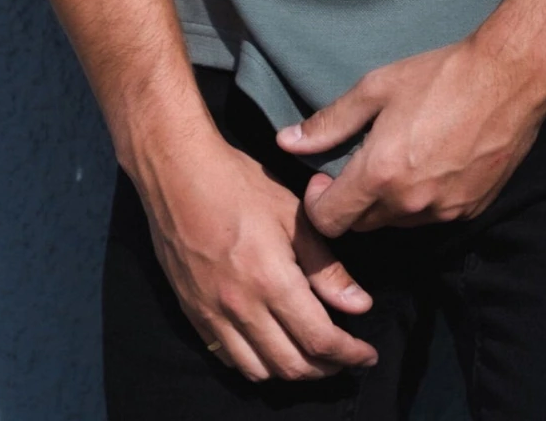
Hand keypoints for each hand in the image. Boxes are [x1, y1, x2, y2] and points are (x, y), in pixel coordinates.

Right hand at [143, 135, 380, 382]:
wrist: (177, 173)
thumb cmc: (239, 184)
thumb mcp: (292, 214)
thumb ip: (325, 266)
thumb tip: (359, 306)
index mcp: (270, 280)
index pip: (319, 339)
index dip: (349, 355)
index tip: (368, 355)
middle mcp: (240, 307)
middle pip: (291, 366)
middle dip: (326, 369)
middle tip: (345, 357)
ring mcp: (212, 314)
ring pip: (260, 371)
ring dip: (292, 371)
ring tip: (311, 354)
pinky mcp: (193, 313)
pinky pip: (228, 359)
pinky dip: (256, 364)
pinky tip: (270, 346)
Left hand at [275, 36, 545, 234]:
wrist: (508, 79)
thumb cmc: (440, 76)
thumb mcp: (376, 88)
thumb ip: (329, 122)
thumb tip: (285, 142)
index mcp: (380, 175)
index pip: (330, 221)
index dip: (318, 204)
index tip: (324, 177)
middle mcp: (409, 204)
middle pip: (362, 225)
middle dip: (352, 202)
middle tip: (358, 164)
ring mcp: (442, 212)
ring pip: (397, 223)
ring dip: (387, 202)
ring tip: (396, 159)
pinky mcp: (469, 211)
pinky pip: (431, 218)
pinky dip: (421, 200)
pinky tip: (429, 164)